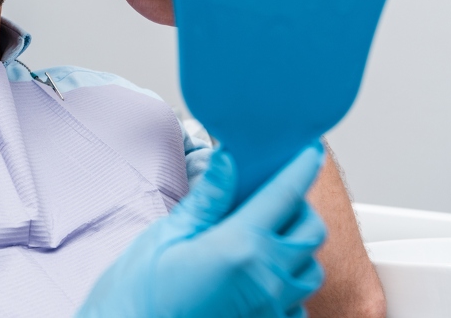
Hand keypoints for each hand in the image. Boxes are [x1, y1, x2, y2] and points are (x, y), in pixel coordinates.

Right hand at [76, 144, 326, 317]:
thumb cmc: (139, 292)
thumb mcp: (168, 235)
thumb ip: (208, 198)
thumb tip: (229, 160)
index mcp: (239, 246)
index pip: (284, 194)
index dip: (301, 165)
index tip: (309, 148)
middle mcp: (266, 278)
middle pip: (310, 230)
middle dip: (298, 207)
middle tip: (270, 197)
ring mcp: (271, 308)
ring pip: (310, 269)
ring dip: (296, 248)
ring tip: (264, 239)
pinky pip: (298, 304)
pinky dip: (287, 285)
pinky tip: (258, 277)